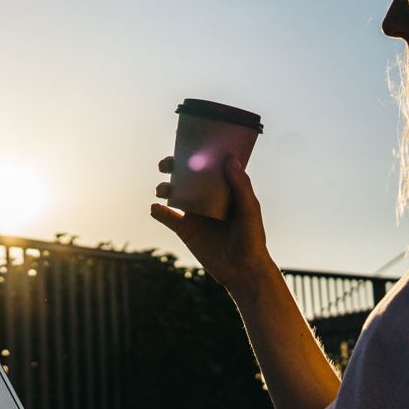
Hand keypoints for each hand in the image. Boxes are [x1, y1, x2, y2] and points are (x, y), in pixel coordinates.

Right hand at [151, 155, 275, 296]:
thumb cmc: (252, 238)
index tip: (183, 137)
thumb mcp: (249, 210)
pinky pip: (168, 217)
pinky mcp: (186, 230)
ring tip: (162, 189)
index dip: (197, 151)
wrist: (243, 271)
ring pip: (175, 193)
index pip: (209, 164)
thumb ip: (241, 186)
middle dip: (174, 166)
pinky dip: (159, 211)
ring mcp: (195, 212)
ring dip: (165, 187)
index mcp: (224, 188)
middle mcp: (208, 197)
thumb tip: (230, 160)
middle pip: (187, 175)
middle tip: (167, 163)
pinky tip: (155, 208)